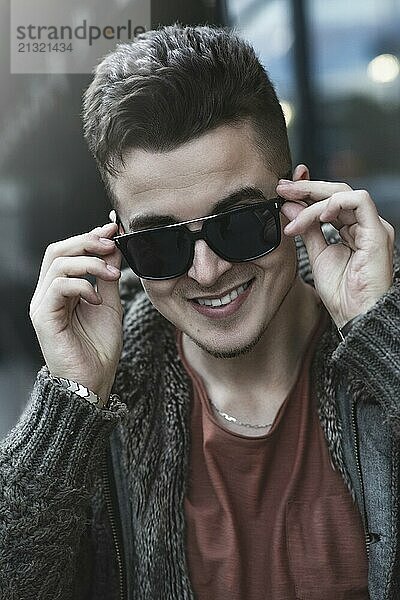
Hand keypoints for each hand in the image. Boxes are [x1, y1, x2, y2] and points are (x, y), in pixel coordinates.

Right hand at [29, 222, 122, 401]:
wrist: (94, 382)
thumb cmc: (99, 348)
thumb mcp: (110, 304)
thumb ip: (108, 276)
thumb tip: (114, 246)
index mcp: (62, 290)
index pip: (68, 252)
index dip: (89, 236)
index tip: (113, 229)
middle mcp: (48, 294)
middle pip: (57, 250)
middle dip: (87, 241)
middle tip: (112, 244)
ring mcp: (43, 305)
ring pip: (57, 263)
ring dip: (90, 263)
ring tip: (112, 275)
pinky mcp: (43, 318)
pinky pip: (57, 287)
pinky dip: (81, 285)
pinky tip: (97, 298)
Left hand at [276, 174, 394, 327]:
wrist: (355, 314)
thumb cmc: (341, 293)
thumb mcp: (316, 254)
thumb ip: (306, 229)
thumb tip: (289, 207)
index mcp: (352, 229)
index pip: (329, 200)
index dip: (307, 191)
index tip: (283, 191)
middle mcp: (364, 225)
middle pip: (336, 191)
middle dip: (306, 187)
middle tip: (282, 188)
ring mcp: (372, 227)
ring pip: (344, 193)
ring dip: (314, 197)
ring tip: (293, 209)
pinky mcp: (377, 231)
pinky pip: (359, 201)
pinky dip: (336, 202)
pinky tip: (319, 214)